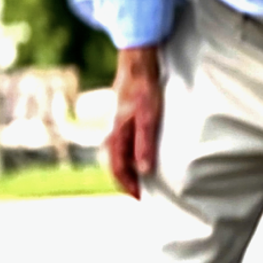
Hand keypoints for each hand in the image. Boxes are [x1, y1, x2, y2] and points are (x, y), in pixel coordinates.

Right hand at [107, 46, 161, 198]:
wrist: (137, 64)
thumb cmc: (144, 90)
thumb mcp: (149, 118)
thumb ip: (145, 144)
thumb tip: (144, 171)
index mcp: (117, 136)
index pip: (118, 169)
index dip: (129, 186)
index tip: (141, 199)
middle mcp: (114, 132)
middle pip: (116, 164)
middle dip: (127, 181)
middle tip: (141, 194)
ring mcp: (118, 124)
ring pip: (119, 153)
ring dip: (129, 168)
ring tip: (143, 178)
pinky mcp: (125, 117)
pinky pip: (124, 142)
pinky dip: (131, 154)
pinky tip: (142, 153)